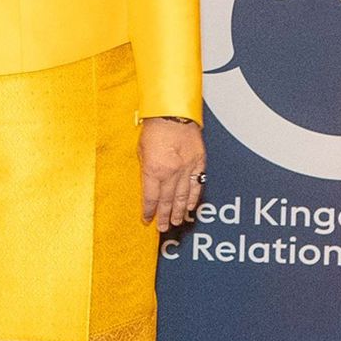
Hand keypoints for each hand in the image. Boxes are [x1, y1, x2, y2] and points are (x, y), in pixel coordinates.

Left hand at [139, 117, 205, 232]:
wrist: (173, 112)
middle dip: (164, 216)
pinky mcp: (199, 162)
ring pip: (183, 196)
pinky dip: (193, 197)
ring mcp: (187, 168)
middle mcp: (171, 171)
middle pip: (167, 200)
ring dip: (178, 211)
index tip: (147, 219)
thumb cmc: (155, 127)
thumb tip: (149, 183)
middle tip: (162, 227)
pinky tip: (189, 206)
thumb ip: (146, 169)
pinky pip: (197, 184)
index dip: (149, 211)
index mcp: (154, 169)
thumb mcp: (141, 150)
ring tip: (176, 222)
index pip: (151, 197)